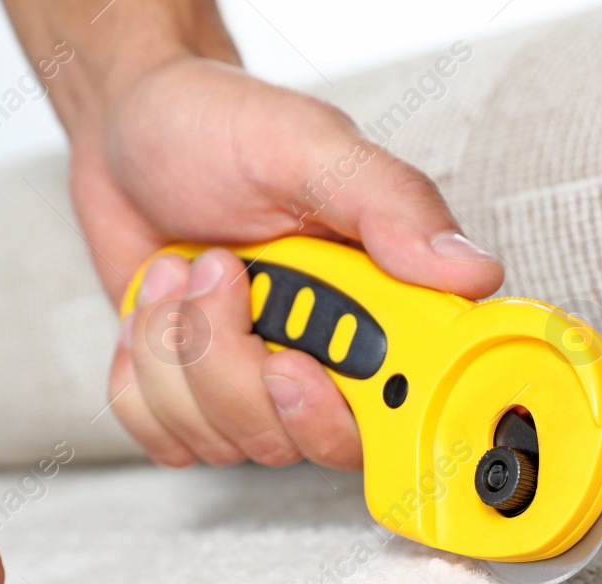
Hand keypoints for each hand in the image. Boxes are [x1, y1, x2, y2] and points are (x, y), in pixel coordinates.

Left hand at [3, 1, 503, 469]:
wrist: (129, 128)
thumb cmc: (220, 125)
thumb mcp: (309, 146)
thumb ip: (390, 205)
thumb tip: (471, 271)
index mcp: (384, 304)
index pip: (403, 410)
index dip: (348, 411)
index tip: (291, 364)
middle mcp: (332, 359)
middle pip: (301, 439)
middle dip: (233, 367)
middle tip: (218, 271)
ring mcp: (261, 387)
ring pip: (224, 439)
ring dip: (177, 350)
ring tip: (183, 269)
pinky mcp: (197, 401)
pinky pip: (169, 439)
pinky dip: (140, 375)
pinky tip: (156, 310)